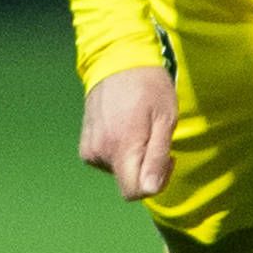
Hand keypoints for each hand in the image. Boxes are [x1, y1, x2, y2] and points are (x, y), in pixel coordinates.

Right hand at [78, 64, 175, 201]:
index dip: (155, 183)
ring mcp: (90, 148)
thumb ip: (156, 158)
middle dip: (145, 168)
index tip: (167, 158)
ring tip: (138, 126)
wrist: (118, 60)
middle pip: (127, 182)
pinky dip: (118, 151)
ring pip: (117, 171)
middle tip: (155, 137)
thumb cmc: (149, 88)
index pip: (134, 192)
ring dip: (132, 157)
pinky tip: (123, 127)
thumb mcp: (165, 120)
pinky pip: (106, 160)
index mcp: (122, 147)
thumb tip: (148, 189)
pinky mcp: (85, 144)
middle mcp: (101, 152)